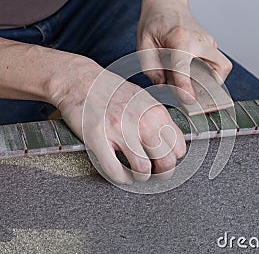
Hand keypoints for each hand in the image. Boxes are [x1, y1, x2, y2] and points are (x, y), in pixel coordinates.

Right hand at [55, 60, 185, 183]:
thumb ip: (157, 118)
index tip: (166, 160)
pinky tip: (121, 174)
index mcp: (155, 112)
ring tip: (137, 174)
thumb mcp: (143, 98)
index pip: (178, 147)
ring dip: (141, 177)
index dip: (173, 158)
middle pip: (166, 161)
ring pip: (143, 169)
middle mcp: (141, 121)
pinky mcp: (98, 139)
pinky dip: (121, 178)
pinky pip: (115, 170)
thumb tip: (170, 140)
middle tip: (155, 172)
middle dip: (162, 173)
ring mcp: (120, 130)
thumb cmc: (110, 90)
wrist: (80, 80)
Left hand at [137, 0, 232, 102]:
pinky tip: (195, 80)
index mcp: (180, 37)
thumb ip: (151, 67)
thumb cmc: (155, 21)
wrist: (167, 2)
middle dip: (208, 89)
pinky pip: (218, 67)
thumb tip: (162, 86)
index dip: (186, 86)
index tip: (188, 100)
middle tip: (194, 102)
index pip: (184, 66)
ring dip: (212, 84)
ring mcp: (209, 42)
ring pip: (220, 69)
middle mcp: (200, 40)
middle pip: (215, 69)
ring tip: (194, 90)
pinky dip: (210, 77)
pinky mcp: (212, 46)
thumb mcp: (144, 43)